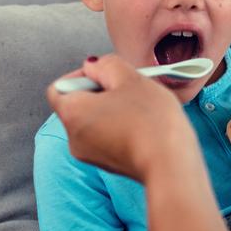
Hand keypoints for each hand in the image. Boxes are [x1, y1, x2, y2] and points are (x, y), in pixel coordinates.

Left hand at [46, 55, 193, 181]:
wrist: (171, 165)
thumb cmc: (150, 123)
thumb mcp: (129, 77)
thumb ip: (106, 64)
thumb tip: (94, 67)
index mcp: (72, 113)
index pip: (60, 86)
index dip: (82, 75)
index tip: (106, 74)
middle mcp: (73, 137)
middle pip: (78, 104)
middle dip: (101, 92)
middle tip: (128, 88)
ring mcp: (90, 154)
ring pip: (95, 121)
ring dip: (113, 110)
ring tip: (139, 108)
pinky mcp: (108, 164)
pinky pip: (107, 138)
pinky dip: (120, 128)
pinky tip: (143, 125)